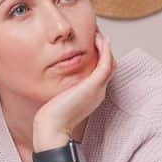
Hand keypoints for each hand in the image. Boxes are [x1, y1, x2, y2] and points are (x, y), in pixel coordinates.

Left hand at [34, 31, 114, 147]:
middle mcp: (99, 91)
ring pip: (111, 62)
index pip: (102, 71)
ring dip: (106, 46)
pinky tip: (99, 39)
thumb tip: (52, 78)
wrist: (52, 128)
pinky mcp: (95, 84)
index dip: (100, 56)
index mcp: (92, 94)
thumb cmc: (51, 116)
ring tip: (99, 33)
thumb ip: (63, 87)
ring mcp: (99, 88)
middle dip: (104, 49)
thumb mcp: (60, 97)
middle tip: (97, 34)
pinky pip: (106, 62)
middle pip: (109, 65)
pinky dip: (105, 50)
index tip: (92, 43)